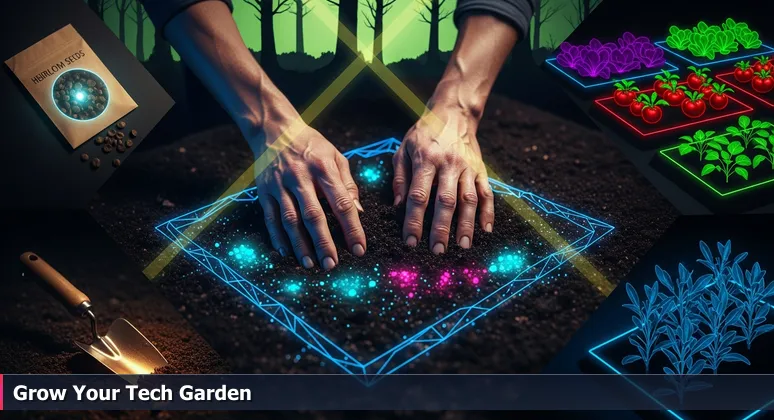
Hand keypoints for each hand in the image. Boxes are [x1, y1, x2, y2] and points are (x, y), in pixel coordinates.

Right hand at [252, 118, 365, 269]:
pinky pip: (271, 217)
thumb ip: (347, 184)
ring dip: (300, 245)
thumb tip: (358, 212)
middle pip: (313, 215)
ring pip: (290, 220)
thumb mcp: (336, 156)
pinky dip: (277, 237)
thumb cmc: (312, 145)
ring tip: (310, 264)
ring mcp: (280, 184)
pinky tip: (286, 252)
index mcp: (324, 168)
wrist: (275, 129)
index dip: (351, 228)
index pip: (341, 203)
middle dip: (324, 243)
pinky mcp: (264, 190)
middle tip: (332, 264)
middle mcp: (301, 177)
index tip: (359, 249)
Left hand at [393, 103, 493, 253]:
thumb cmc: (424, 134)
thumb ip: (400, 177)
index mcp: (426, 160)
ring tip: (462, 246)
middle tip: (438, 251)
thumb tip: (398, 206)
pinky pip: (486, 193)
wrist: (453, 114)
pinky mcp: (481, 170)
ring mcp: (467, 168)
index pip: (418, 195)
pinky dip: (488, 213)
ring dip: (466, 225)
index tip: (410, 242)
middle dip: (441, 228)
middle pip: (445, 201)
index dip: (414, 220)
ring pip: (468, 200)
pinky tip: (485, 231)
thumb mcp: (404, 149)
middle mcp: (448, 165)